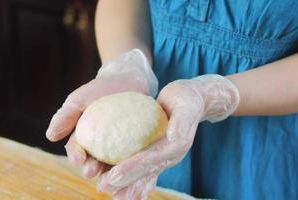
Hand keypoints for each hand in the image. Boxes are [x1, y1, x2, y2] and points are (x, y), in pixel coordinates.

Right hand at [46, 49, 157, 178]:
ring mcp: (119, 148)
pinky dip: (133, 164)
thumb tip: (50, 136)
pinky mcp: (137, 146)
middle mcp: (100, 147)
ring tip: (112, 175)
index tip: (79, 158)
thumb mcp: (80, 99)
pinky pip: (135, 157)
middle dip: (91, 168)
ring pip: (113, 164)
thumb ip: (66, 116)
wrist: (127, 78)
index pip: (77, 151)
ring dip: (111, 172)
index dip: (76, 156)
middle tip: (93, 170)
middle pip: (94, 162)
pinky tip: (134, 167)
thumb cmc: (100, 88)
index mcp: (84, 139)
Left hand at [97, 74, 239, 198]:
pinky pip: (144, 168)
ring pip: (143, 174)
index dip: (131, 168)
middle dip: (124, 181)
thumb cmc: (188, 99)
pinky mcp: (157, 153)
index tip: (113, 175)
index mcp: (175, 146)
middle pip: (144, 172)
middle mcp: (169, 156)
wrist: (194, 102)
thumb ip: (182, 120)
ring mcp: (163, 156)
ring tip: (109, 193)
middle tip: (103, 187)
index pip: (150, 159)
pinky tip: (119, 185)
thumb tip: (175, 135)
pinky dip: (132, 177)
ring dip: (127, 185)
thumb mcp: (186, 105)